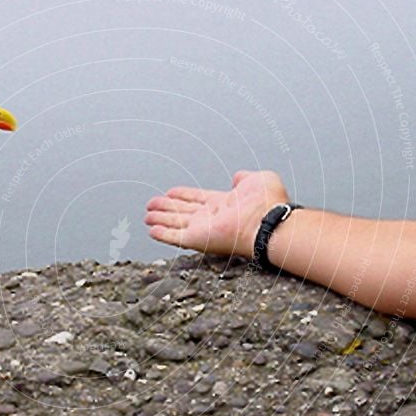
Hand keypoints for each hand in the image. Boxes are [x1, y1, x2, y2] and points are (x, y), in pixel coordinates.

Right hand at [144, 170, 290, 257]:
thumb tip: (237, 176)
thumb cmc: (268, 203)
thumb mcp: (257, 179)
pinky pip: (174, 237)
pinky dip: (162, 234)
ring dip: (160, 220)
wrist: (268, 222)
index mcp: (223, 203)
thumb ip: (245, 177)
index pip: (197, 198)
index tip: (171, 192)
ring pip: (174, 223)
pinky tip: (151, 231)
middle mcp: (211, 217)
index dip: (183, 195)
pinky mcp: (196, 239)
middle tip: (151, 205)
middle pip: (182, 211)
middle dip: (166, 208)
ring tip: (146, 216)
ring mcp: (203, 229)